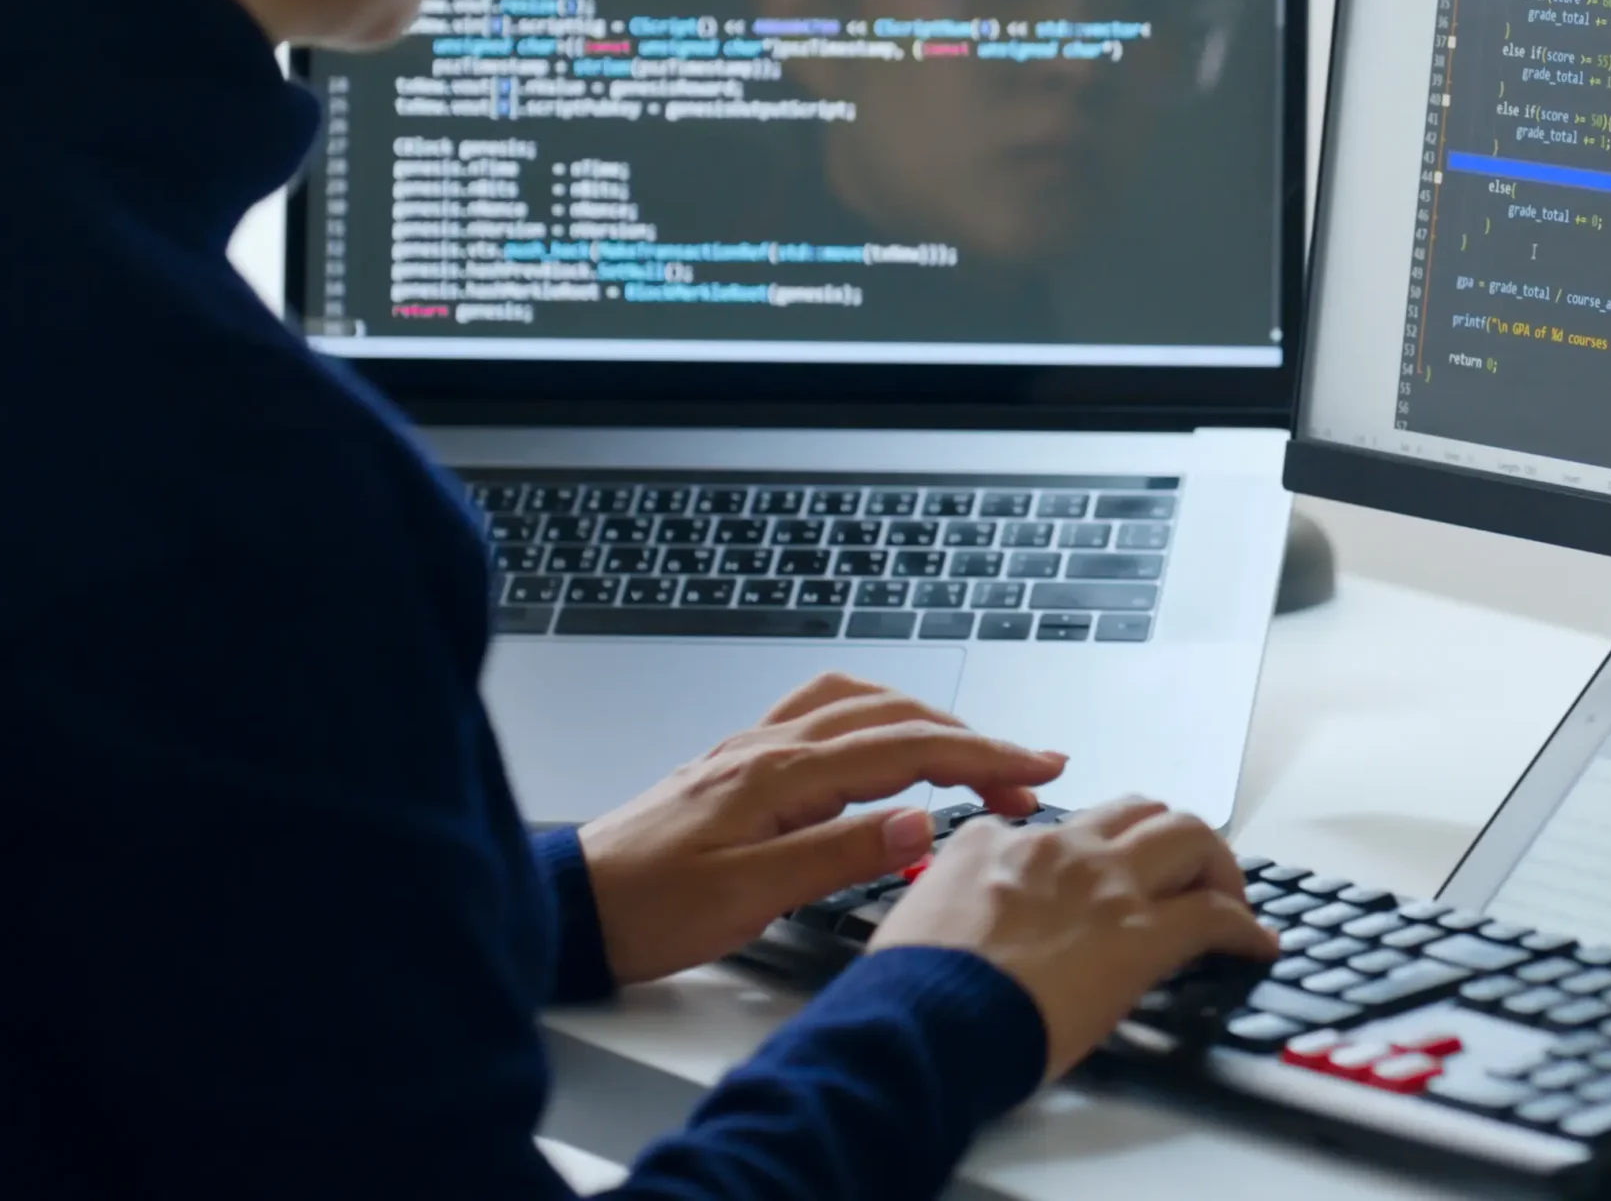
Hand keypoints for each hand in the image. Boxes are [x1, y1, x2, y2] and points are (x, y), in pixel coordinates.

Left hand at [575, 672, 1066, 983]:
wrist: (572, 904)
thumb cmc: (648, 907)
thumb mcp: (751, 896)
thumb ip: (841, 853)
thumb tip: (923, 820)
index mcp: (781, 774)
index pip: (907, 749)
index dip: (982, 755)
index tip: (1038, 767)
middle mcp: (769, 746)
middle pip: (893, 717)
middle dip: (971, 738)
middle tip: (1026, 770)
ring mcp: (752, 749)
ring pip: (859, 705)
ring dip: (925, 719)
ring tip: (970, 751)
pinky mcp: (739, 766)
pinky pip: (824, 715)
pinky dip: (875, 719)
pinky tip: (882, 742)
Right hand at [870, 797, 1278, 1079]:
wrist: (924, 1021)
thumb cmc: (910, 991)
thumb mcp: (911, 918)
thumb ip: (947, 900)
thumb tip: (958, 922)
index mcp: (993, 843)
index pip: (1054, 829)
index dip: (1084, 857)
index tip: (1095, 884)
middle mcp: (1056, 848)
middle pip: (1136, 811)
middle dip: (1166, 837)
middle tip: (1182, 873)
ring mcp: (1103, 885)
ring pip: (1187, 834)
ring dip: (1215, 863)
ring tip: (1228, 897)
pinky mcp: (1140, 935)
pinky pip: (1214, 914)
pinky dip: (1244, 926)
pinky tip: (1254, 945)